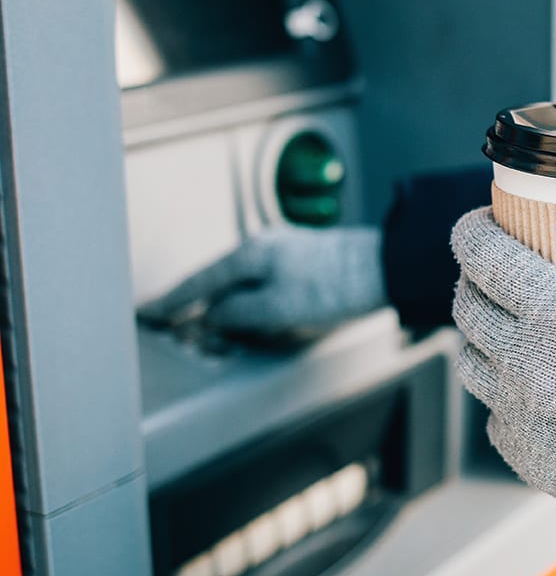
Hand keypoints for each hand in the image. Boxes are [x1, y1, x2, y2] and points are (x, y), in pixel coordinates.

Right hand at [139, 226, 385, 338]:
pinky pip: (265, 283)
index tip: (152, 312)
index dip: (174, 300)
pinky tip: (257, 315)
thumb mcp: (276, 308)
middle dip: (200, 305)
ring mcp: (284, 252)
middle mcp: (264, 247)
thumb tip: (213, 315)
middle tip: (181, 325)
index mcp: (250, 254)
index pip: (200, 281)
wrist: (384, 269)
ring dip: (230, 306)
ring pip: (244, 282)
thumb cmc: (335, 285)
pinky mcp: (303, 262)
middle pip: (220, 280)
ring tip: (220, 329)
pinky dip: (253, 301)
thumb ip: (238, 312)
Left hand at [450, 209, 555, 572]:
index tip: (479, 222)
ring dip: (478, 336)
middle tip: (491, 271)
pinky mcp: (524, 455)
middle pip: (466, 305)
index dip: (471, 232)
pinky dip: (504, 395)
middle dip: (471, 279)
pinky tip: (528, 388)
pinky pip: (494, 414)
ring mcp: (519, 413)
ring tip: (499, 326)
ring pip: (468, 360)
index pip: (486, 257)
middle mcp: (526, 361)